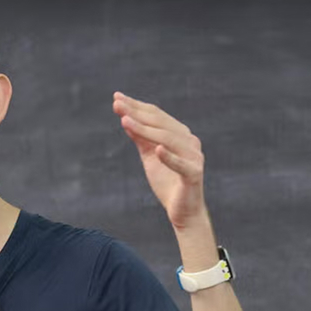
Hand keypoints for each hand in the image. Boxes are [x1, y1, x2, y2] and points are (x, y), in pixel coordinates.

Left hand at [113, 92, 205, 229]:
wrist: (183, 212)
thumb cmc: (167, 182)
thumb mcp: (149, 157)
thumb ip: (141, 139)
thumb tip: (125, 118)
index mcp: (180, 135)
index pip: (157, 115)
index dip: (136, 106)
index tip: (116, 98)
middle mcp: (189, 141)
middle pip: (161, 123)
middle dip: (137, 113)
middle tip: (117, 104)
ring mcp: (194, 157)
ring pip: (168, 139)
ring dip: (145, 130)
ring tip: (125, 121)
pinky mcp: (194, 174)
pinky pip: (181, 164)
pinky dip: (169, 157)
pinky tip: (157, 149)